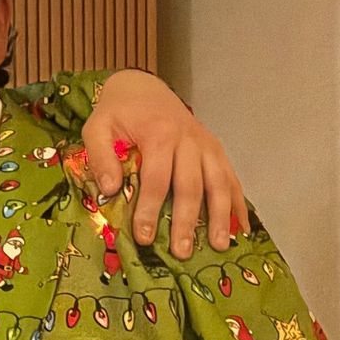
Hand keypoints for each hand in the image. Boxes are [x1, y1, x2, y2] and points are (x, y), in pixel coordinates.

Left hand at [83, 69, 247, 255]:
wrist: (143, 87)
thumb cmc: (119, 113)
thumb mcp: (98, 127)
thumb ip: (100, 155)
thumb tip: (109, 189)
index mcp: (159, 134)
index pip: (156, 178)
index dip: (151, 209)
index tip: (144, 237)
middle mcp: (189, 140)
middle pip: (191, 185)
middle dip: (187, 221)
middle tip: (182, 252)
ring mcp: (206, 145)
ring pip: (219, 183)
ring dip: (220, 216)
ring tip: (219, 245)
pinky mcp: (216, 150)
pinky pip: (231, 178)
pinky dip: (238, 204)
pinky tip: (242, 228)